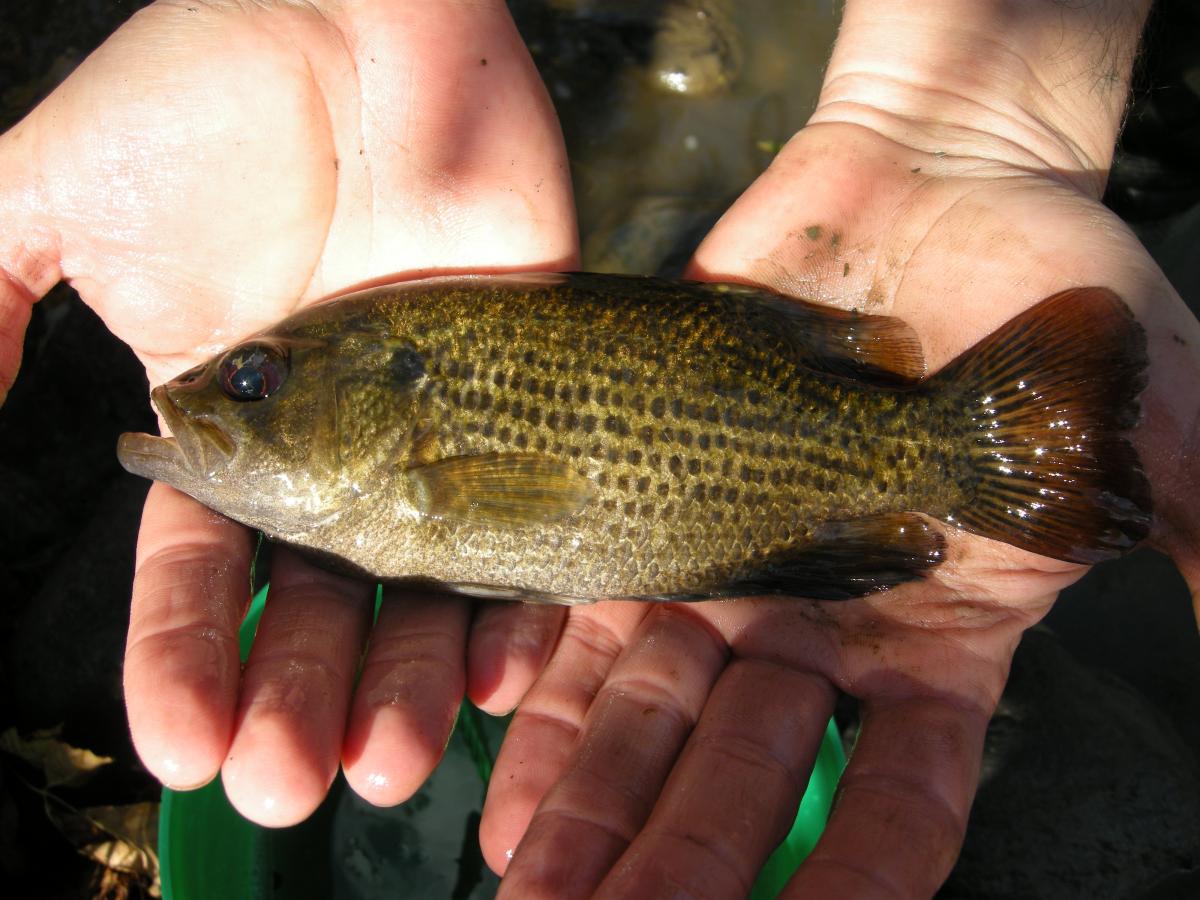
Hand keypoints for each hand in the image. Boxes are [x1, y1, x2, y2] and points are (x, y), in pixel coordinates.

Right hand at [0, 0, 575, 825]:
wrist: (360, 23)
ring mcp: (433, 429)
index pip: (195, 572)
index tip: (179, 744)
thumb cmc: (209, 93)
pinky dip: (518, 601)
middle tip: (287, 783)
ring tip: (386, 765)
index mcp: (224, 427)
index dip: (179, 659)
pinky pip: (530, 518)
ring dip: (401, 681)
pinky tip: (498, 672)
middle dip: (294, 696)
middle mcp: (331, 448)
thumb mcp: (56, 195)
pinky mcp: (525, 395)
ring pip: (420, 587)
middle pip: (314, 604)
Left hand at [468, 3, 1199, 896]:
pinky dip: (552, 694)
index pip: (903, 792)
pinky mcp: (657, 492)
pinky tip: (501, 774)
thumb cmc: (1057, 296)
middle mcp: (826, 620)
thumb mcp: (1163, 425)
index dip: (858, 871)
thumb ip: (1195, 534)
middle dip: (682, 861)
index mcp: (943, 633)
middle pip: (748, 771)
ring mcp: (735, 561)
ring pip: (655, 712)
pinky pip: (593, 611)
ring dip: (595, 805)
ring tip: (526, 889)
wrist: (933, 179)